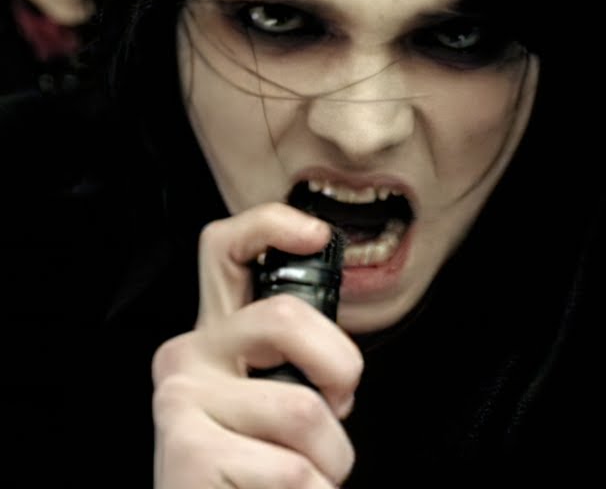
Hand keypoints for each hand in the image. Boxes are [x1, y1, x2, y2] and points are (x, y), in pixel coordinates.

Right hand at [151, 204, 363, 487]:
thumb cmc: (253, 473)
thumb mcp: (275, 404)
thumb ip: (297, 365)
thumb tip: (339, 369)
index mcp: (216, 337)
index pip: (226, 249)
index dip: (272, 226)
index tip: (315, 235)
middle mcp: (188, 357)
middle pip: (285, 317)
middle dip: (341, 367)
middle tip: (337, 407)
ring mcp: (180, 401)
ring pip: (304, 409)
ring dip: (329, 459)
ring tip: (301, 477)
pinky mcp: (187, 451)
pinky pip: (292, 470)